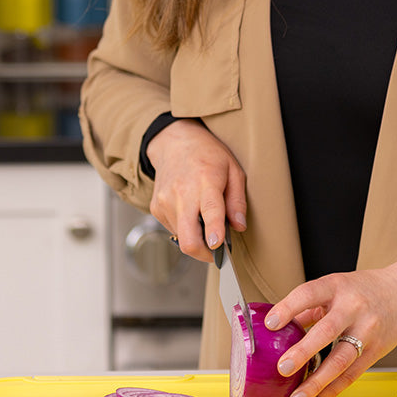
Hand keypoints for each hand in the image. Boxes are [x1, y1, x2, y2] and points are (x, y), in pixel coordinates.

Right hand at [146, 119, 246, 261]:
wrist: (174, 143)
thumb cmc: (207, 154)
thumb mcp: (233, 170)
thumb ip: (238, 200)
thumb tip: (240, 227)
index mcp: (206, 181)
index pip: (210, 210)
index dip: (214, 231)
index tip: (217, 246)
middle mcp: (182, 193)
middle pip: (188, 237)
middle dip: (204, 253)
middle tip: (216, 251)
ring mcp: (166, 202)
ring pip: (182, 238)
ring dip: (196, 237)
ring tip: (204, 218)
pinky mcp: (156, 208)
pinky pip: (173, 230)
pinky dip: (185, 228)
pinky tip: (191, 211)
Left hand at [264, 254, 396, 396]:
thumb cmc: (362, 290)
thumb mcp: (335, 287)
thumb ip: (307, 306)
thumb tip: (276, 328)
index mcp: (337, 286)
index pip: (309, 294)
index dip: (288, 308)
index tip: (270, 324)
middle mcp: (353, 307)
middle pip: (327, 331)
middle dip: (304, 351)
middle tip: (283, 368)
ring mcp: (367, 330)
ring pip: (341, 360)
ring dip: (317, 382)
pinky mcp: (376, 351)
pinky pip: (352, 374)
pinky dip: (332, 389)